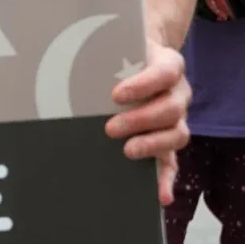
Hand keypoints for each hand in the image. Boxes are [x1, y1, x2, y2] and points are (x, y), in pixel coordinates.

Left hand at [107, 41, 190, 205]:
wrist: (141, 55)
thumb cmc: (126, 54)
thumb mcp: (120, 49)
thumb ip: (107, 59)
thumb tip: (66, 66)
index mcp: (169, 65)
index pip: (164, 73)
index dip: (143, 85)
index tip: (116, 95)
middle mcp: (179, 92)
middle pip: (171, 108)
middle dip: (140, 120)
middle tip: (111, 128)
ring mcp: (178, 118)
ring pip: (177, 134)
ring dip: (152, 145)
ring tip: (127, 150)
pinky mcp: (169, 139)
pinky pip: (174, 161)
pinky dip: (167, 179)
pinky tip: (160, 195)